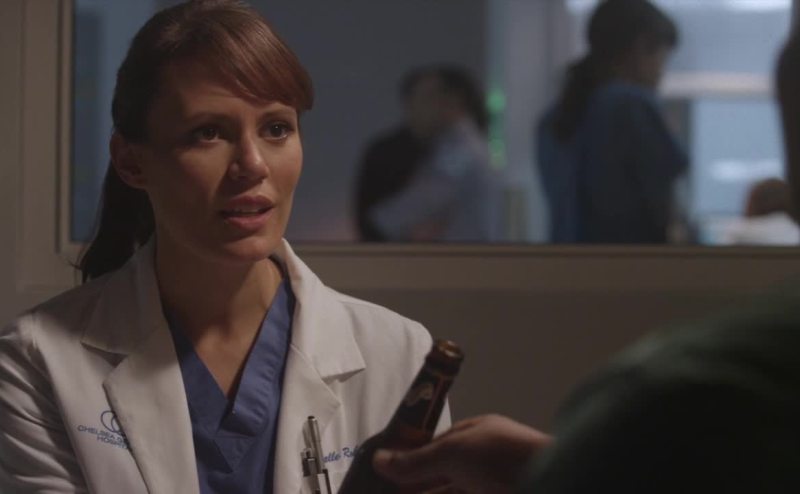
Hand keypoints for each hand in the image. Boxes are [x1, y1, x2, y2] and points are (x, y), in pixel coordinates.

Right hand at [372, 414, 551, 493]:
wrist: (556, 486)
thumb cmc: (504, 459)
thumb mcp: (454, 453)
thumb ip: (417, 461)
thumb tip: (379, 460)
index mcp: (478, 436)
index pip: (437, 447)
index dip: (409, 460)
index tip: (382, 475)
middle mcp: (484, 462)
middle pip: (440, 476)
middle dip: (412, 485)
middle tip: (381, 492)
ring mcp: (489, 487)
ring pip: (449, 492)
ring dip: (424, 493)